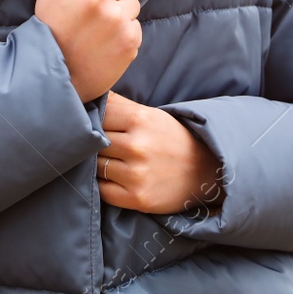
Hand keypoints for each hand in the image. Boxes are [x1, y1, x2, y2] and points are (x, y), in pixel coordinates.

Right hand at [35, 0, 141, 102]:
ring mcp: (115, 18)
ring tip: (100, 29)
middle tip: (97, 11)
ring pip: (134, 1)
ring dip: (122, 13)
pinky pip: (136, 24)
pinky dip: (125, 34)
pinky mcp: (129, 39)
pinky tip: (106, 44)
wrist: (54, 78)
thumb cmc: (50, 31)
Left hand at [97, 90, 225, 216]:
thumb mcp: (150, 115)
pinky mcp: (137, 198)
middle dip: (93, 142)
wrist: (205, 171)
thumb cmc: (172, 139)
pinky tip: (113, 178)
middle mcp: (137, 146)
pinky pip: (102, 190)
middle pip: (93, 141)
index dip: (93, 119)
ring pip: (95, 165)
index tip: (94, 123)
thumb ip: (118, 105)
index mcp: (140, 119)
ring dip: (97, 163)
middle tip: (97, 144)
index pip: (97, 115)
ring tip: (108, 161)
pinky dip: (103, 184)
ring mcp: (136, 174)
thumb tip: (87, 95)